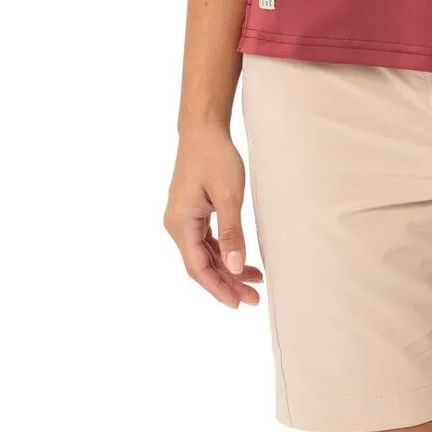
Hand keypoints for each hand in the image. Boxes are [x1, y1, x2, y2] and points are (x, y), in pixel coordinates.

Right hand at [163, 125, 263, 307]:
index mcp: (181, 224)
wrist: (203, 128)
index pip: (199, 268)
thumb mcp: (228, 196)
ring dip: (227, 268)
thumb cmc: (215, 157)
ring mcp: (183, 218)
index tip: (239, 303)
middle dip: (227, 283)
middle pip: (201, 265)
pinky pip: (205, 240)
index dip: (219, 288)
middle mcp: (177, 225)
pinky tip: (241, 259)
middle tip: (253, 298)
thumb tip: (236, 267)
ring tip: (254, 282)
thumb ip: (231, 233)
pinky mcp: (191, 211)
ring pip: (204, 254)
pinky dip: (223, 252)